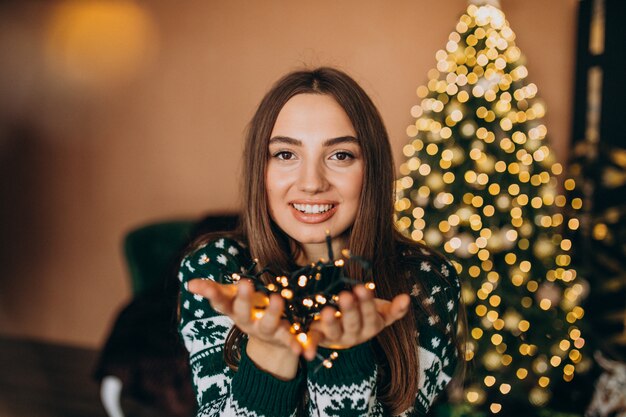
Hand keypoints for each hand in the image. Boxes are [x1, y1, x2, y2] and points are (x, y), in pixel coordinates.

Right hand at [187, 279, 301, 355]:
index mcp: (234, 310)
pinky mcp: (284, 339)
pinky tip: (301, 348)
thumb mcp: (231, 298)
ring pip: (268, 324)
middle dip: (243, 299)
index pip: (220, 301)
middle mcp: (248, 322)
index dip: (211, 294)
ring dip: (271, 313)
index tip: (201, 285)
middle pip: (243, 312)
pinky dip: (295, 344)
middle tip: (244, 284)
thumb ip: (213, 289)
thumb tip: (190, 284)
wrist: (269, 345)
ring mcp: (265, 331)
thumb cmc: (248, 310)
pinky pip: (291, 341)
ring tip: (277, 298)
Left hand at [302, 285, 409, 360]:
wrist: (344, 327)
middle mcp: (355, 335)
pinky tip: (306, 351)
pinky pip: (314, 340)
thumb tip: (407, 297)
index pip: (371, 315)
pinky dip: (309, 345)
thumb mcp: (381, 311)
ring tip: (327, 311)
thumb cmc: (364, 314)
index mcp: (371, 326)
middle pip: (353, 324)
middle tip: (346, 295)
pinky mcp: (320, 337)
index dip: (367, 304)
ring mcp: (337, 337)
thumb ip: (394, 309)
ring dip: (331, 322)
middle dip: (350, 310)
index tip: (362, 288)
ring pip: (334, 332)